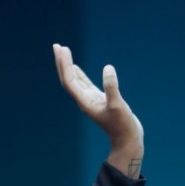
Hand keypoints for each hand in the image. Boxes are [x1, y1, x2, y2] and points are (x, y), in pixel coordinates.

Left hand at [53, 44, 143, 178]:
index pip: (69, 80)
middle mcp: (84, 101)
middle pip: (68, 79)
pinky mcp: (99, 100)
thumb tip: (107, 68)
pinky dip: (79, 75)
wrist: (127, 139)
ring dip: (68, 66)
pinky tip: (75, 67)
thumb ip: (111, 87)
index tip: (62, 49)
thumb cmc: (122, 125)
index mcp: (85, 102)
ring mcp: (91, 101)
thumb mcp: (118, 105)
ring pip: (75, 81)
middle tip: (57, 46)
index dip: (65, 65)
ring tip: (63, 52)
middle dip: (62, 63)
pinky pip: (84, 85)